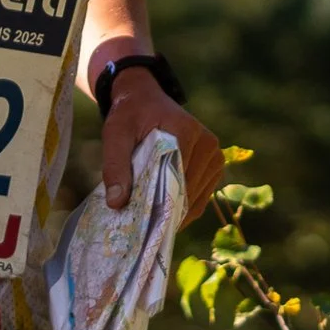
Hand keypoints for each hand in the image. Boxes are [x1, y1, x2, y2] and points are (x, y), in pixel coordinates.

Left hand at [99, 70, 222, 219]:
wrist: (144, 99)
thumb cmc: (129, 115)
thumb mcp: (115, 134)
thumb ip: (114, 166)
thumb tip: (117, 203)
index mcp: (186, 132)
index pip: (177, 177)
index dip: (161, 203)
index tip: (145, 224)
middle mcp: (208, 144)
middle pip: (188, 190)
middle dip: (167, 211)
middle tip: (145, 230)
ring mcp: (215, 155)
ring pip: (198, 197)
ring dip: (177, 211)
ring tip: (154, 223)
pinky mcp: (214, 165)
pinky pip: (202, 195)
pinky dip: (185, 207)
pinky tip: (166, 215)